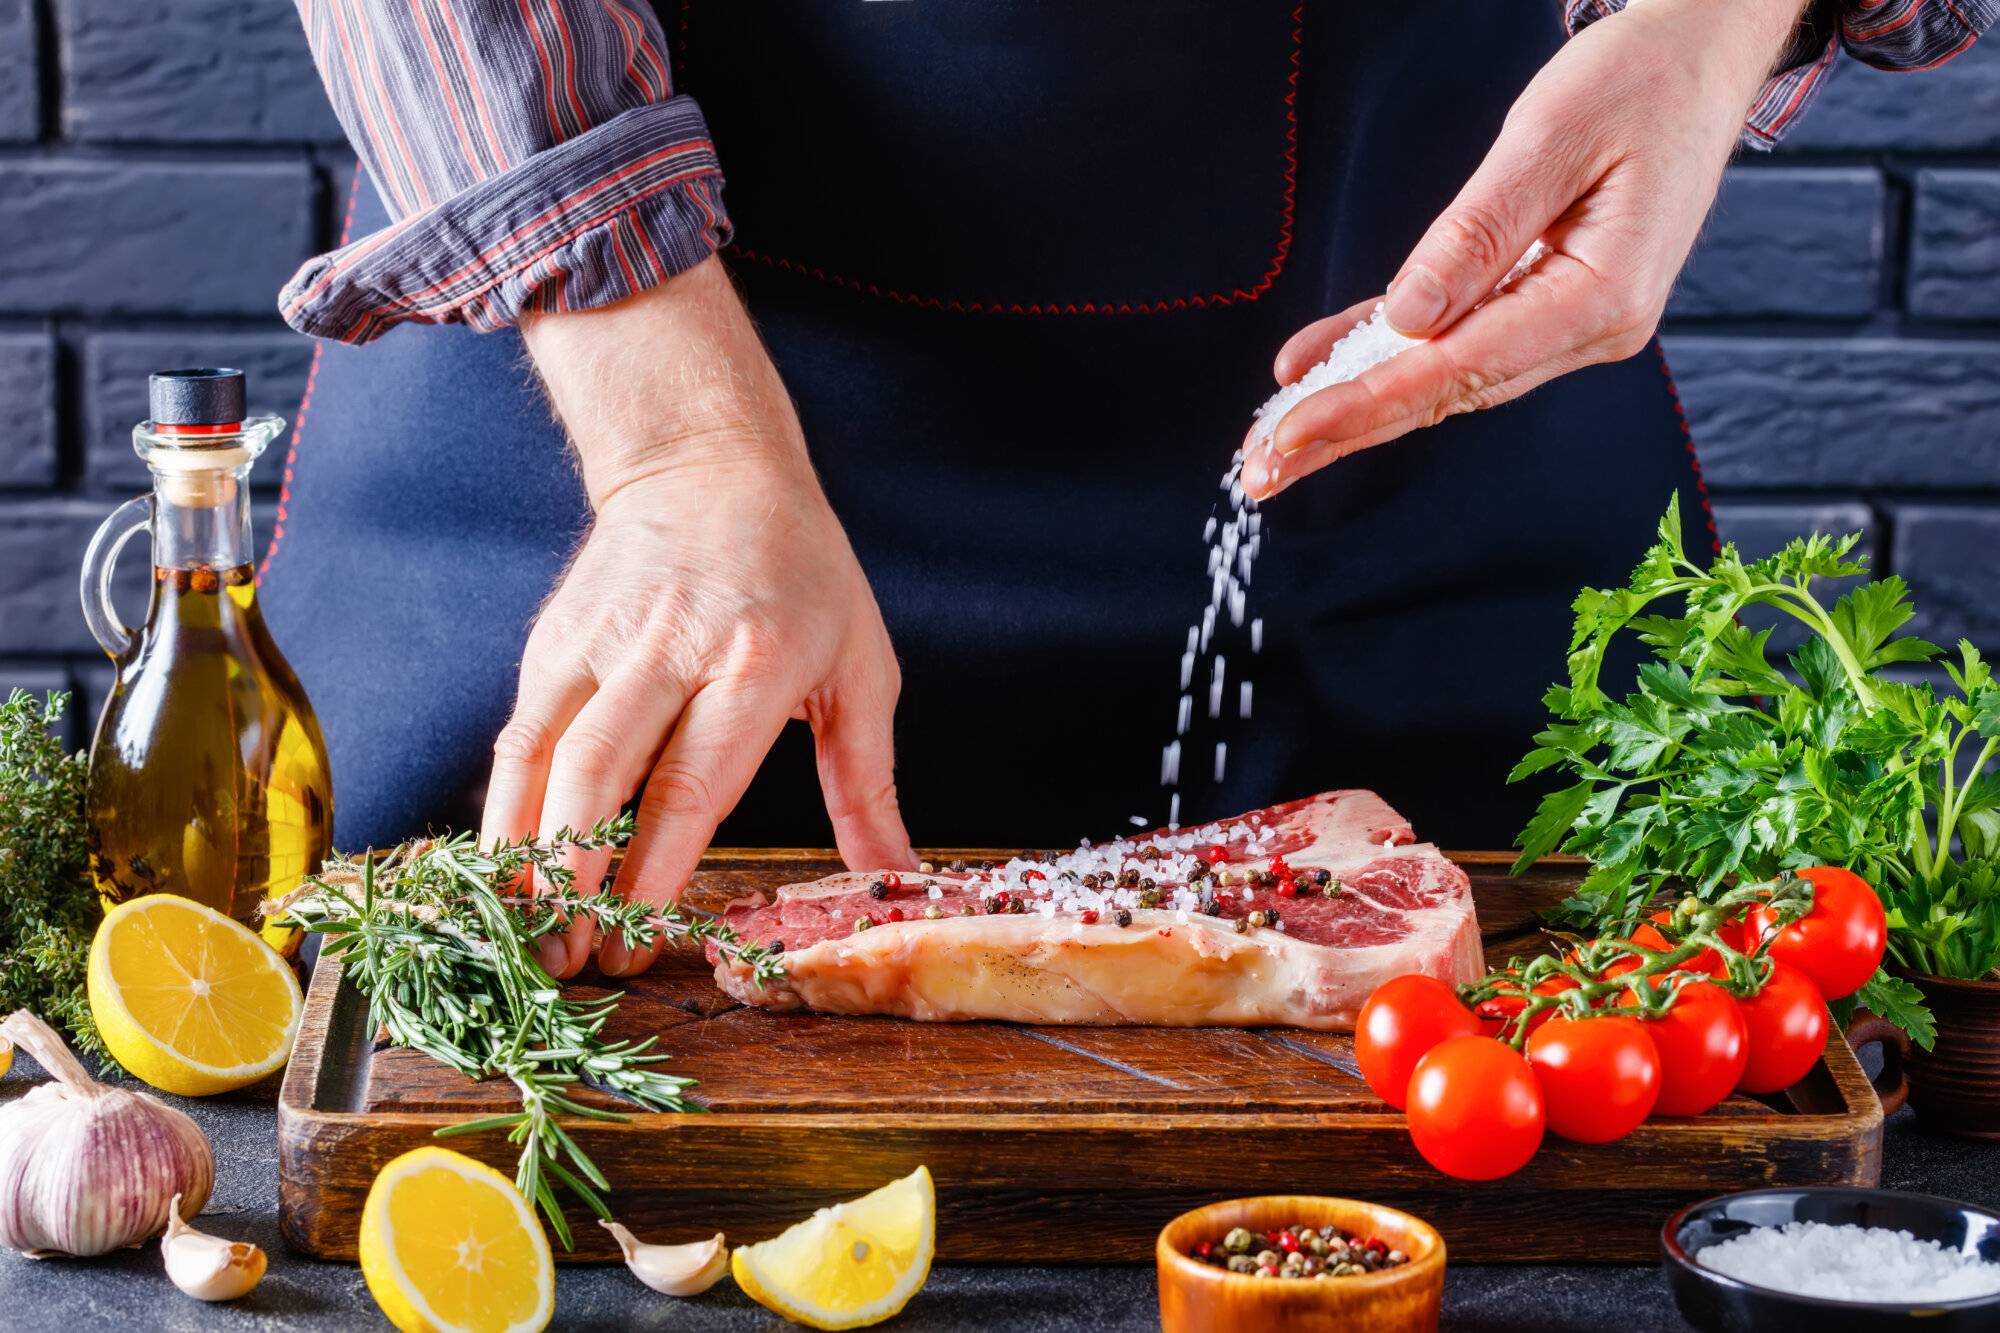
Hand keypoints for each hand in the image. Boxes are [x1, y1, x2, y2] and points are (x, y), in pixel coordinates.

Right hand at [487, 255, 915, 978]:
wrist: (710, 463)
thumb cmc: (804, 574)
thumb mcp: (862, 666)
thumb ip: (868, 782)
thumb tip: (894, 880)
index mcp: (757, 659)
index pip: (694, 778)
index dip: (656, 865)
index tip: (639, 936)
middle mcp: (669, 646)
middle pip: (603, 775)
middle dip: (577, 879)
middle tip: (573, 960)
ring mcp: (600, 638)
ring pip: (542, 757)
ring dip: (526, 853)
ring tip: (525, 933)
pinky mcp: (552, 639)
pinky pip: (519, 734)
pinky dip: (503, 806)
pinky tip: (503, 867)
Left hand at [1244, 0, 1808, 499]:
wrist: (1703, 57)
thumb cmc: (1644, 80)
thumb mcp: (1551, 137)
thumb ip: (1477, 234)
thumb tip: (1409, 319)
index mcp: (1603, 297)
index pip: (1459, 370)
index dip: (1366, 404)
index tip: (1289, 431)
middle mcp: (1590, 329)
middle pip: (1444, 393)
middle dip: (1345, 431)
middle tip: (1258, 472)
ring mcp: (1571, 323)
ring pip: (1443, 378)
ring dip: (1356, 405)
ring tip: (1273, 440)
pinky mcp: (1548, 303)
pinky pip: (1454, 339)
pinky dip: (1385, 355)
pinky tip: (1320, 373)